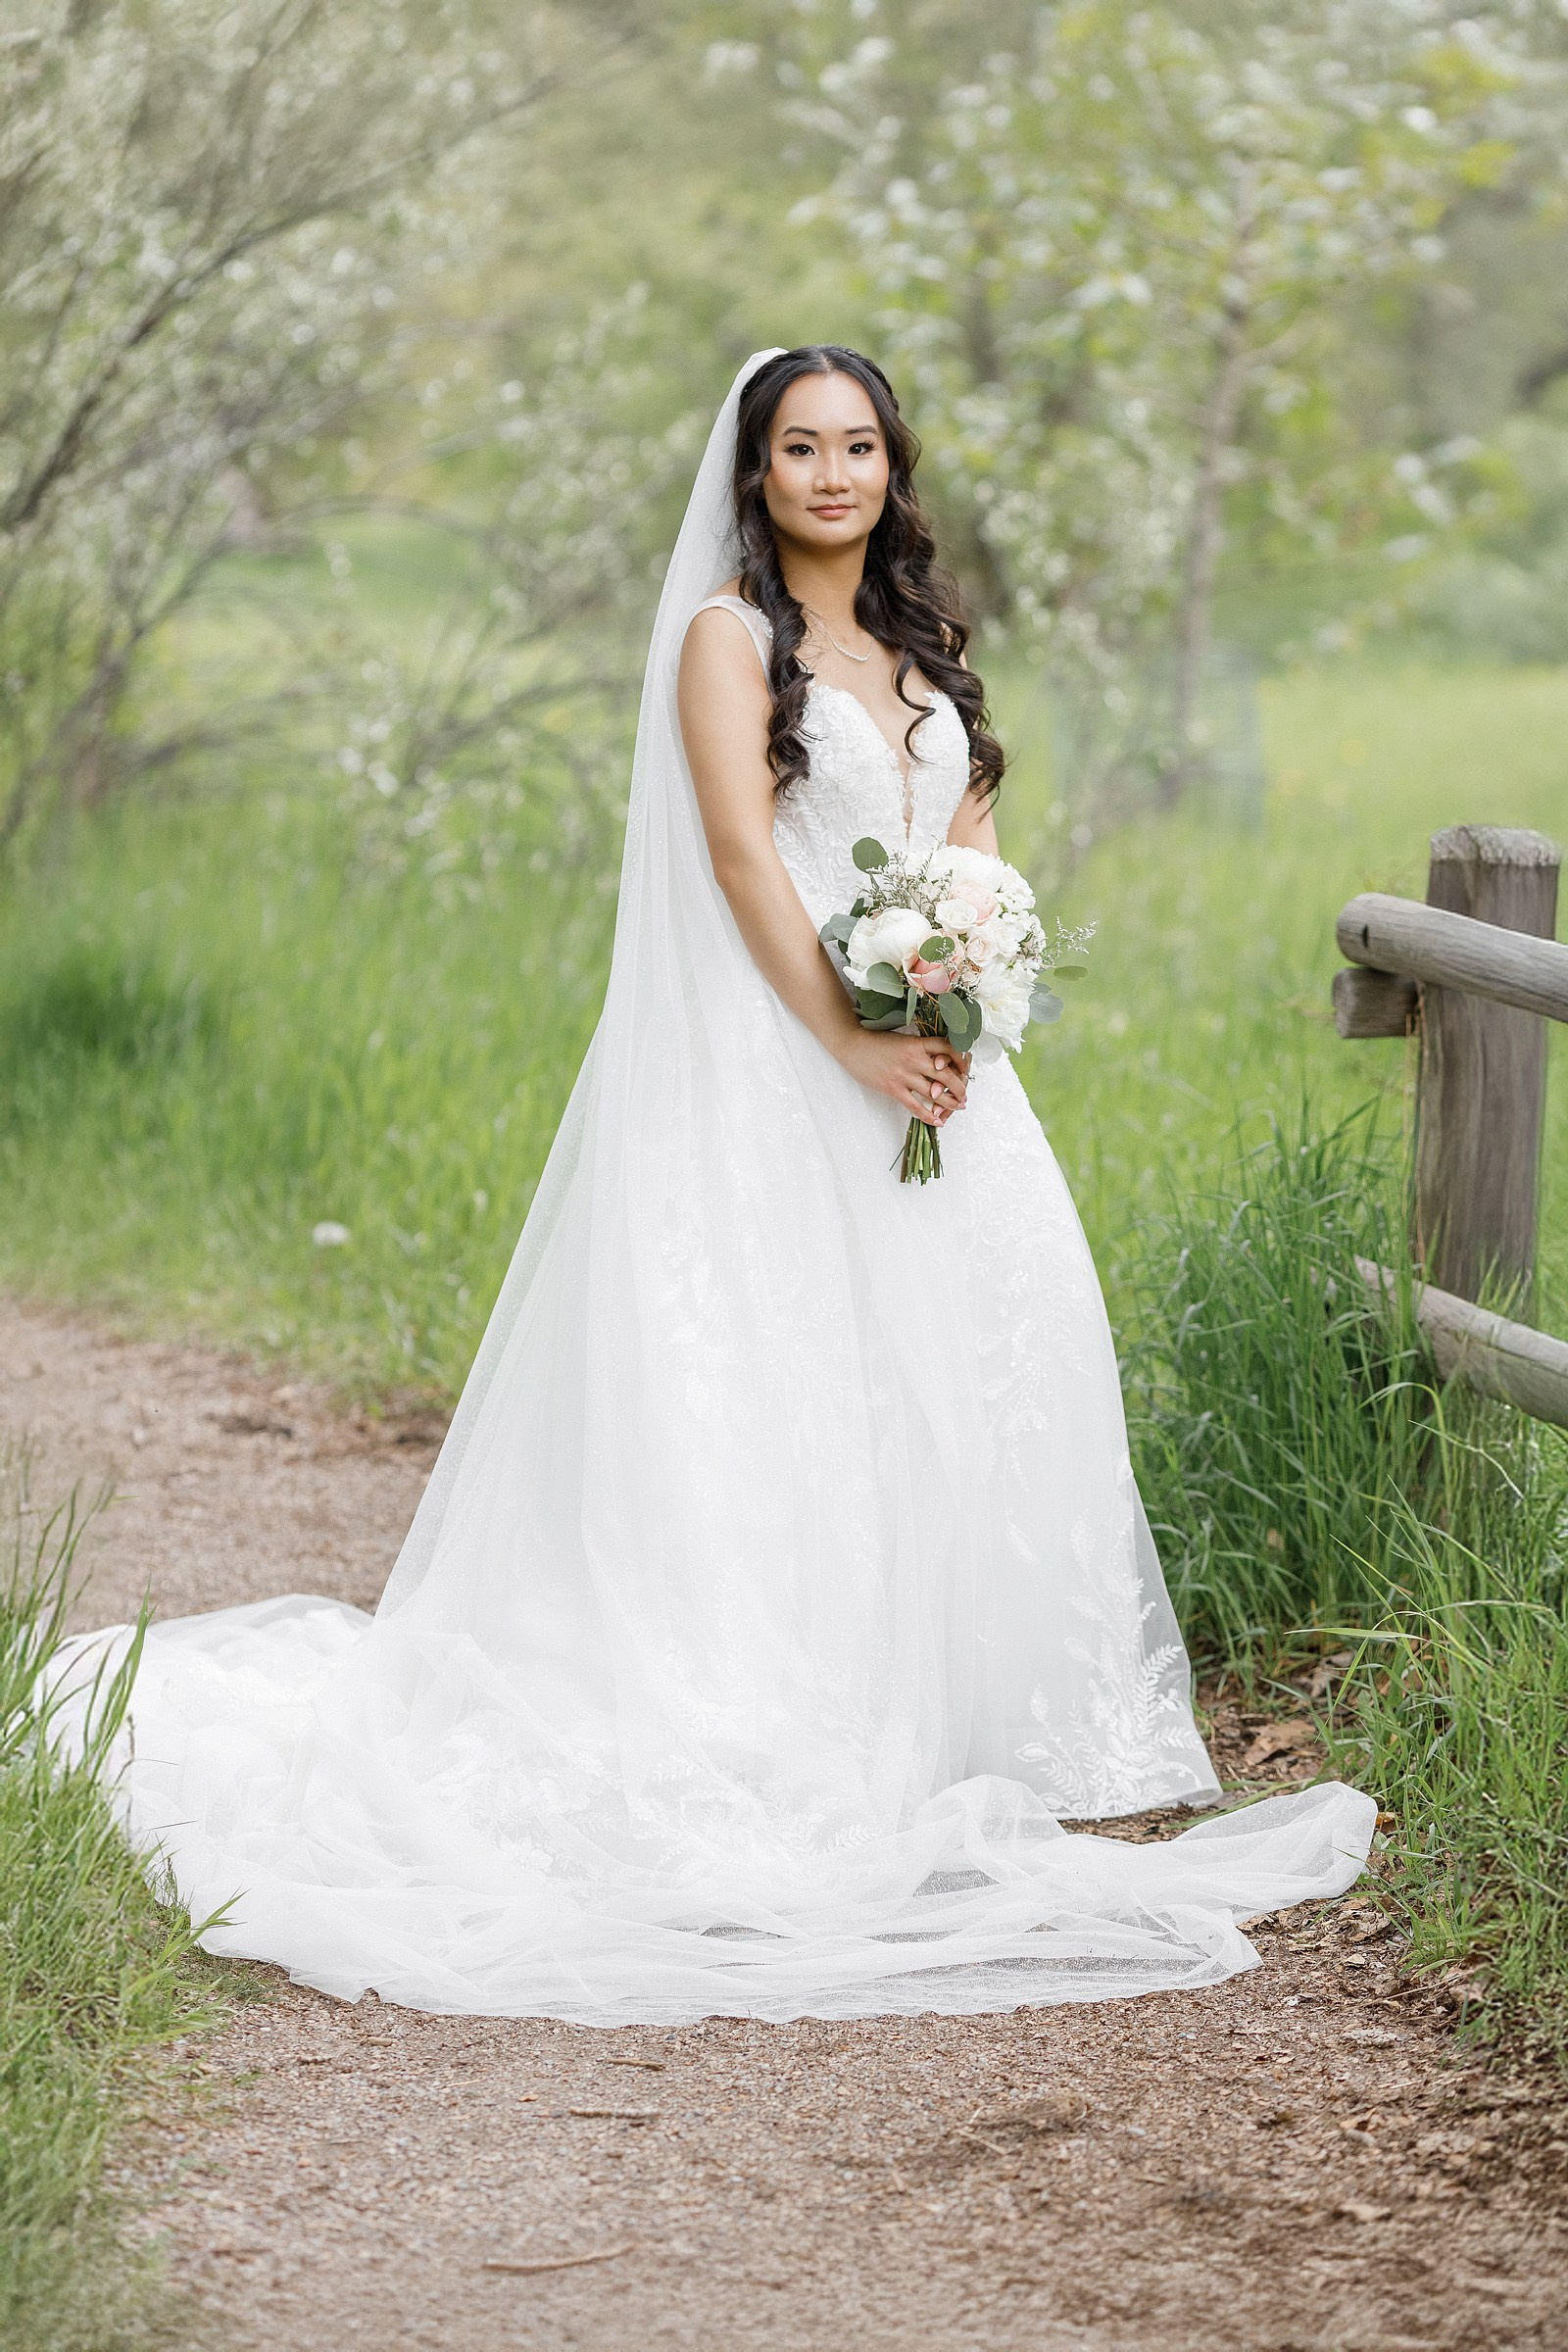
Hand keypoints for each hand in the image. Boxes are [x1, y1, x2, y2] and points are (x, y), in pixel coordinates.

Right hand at [842, 1029, 969, 1125]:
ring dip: (950, 1103)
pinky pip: (916, 1106)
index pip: (948, 1048)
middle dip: (960, 1088)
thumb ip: (920, 1049)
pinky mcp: (893, 1089)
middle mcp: (914, 1059)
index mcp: (917, 1043)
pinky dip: (929, 1116)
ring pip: (935, 1093)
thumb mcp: (903, 1039)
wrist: (853, 1045)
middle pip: (946, 1075)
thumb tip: (939, 1060)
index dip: (961, 1059)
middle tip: (964, 1095)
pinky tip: (937, 1121)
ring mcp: (904, 1075)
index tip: (965, 1068)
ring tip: (957, 1107)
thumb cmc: (876, 1041)